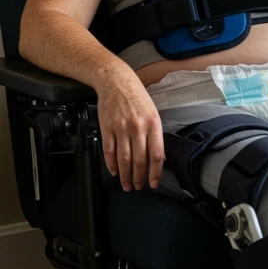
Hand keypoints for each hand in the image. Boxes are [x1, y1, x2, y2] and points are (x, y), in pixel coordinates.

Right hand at [95, 68, 164, 190]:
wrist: (116, 81)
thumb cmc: (137, 97)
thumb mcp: (153, 114)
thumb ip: (155, 135)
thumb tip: (159, 158)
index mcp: (153, 124)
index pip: (157, 155)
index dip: (155, 172)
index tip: (153, 183)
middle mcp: (138, 128)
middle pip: (140, 160)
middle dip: (139, 177)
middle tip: (138, 187)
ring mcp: (121, 128)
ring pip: (124, 159)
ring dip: (125, 175)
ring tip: (126, 184)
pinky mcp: (107, 128)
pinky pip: (109, 151)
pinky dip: (111, 164)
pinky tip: (114, 171)